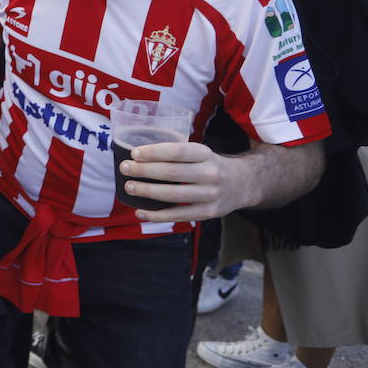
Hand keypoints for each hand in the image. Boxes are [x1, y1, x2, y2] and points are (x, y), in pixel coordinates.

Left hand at [120, 141, 254, 221]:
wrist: (243, 184)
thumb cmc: (210, 165)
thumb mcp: (200, 152)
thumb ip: (177, 154)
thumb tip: (138, 155)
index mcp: (205, 154)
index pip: (177, 151)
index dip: (155, 152)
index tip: (134, 153)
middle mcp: (210, 174)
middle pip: (172, 173)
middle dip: (145, 171)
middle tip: (125, 168)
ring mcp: (210, 195)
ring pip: (173, 195)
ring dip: (147, 191)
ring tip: (129, 187)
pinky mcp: (208, 213)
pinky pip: (178, 215)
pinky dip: (157, 215)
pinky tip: (140, 212)